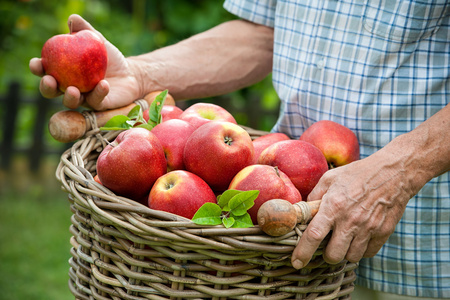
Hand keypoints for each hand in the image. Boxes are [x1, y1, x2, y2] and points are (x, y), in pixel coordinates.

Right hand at [29, 14, 140, 110]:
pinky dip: (99, 93)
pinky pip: (96, 101)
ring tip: (73, 89)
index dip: (37, 68)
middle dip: (47, 87)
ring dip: (69, 97)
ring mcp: (84, 99)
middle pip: (52, 92)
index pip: (44, 71)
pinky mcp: (99, 106)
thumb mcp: (97, 41)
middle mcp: (69, 88)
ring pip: (71, 102)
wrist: (130, 73)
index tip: (37, 63)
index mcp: (63, 72)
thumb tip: (73, 19)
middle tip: (50, 80)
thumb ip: (84, 30)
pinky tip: (104, 84)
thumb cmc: (109, 58)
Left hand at [291, 148, 416, 268]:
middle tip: (328, 245)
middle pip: (333, 255)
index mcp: (333, 206)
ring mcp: (368, 228)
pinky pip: (368, 253)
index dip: (303, 252)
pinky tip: (359, 237)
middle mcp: (350, 220)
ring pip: (351, 257)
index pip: (313, 235)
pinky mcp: (383, 232)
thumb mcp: (330, 178)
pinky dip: (362, 250)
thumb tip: (304, 211)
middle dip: (327, 254)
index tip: (296, 262)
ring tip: (345, 239)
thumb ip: (315, 196)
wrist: (394, 173)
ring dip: (345, 252)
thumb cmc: (358, 174)